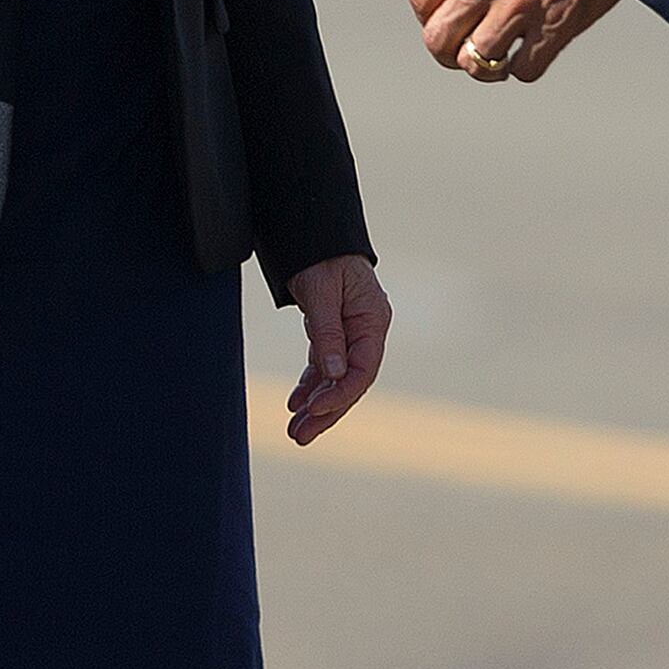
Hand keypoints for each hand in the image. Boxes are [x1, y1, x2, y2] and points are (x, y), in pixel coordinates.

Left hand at [280, 254, 389, 444]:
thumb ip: (328, 333)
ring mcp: (351, 334)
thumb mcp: (322, 292)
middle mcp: (366, 331)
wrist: (315, 233)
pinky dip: (311, 387)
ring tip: (295, 430)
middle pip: (351, 382)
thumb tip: (334, 373)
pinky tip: (295, 404)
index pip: (363, 368)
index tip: (314, 409)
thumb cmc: (322, 257)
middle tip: (300, 435)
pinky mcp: (333, 334)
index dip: (340, 393)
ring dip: (317, 406)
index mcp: (373, 320)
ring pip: (337, 379)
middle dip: (327, 411)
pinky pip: (324, 368)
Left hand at [406, 0, 628, 85]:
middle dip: (444, 49)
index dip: (426, 14)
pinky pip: (523, 69)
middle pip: (438, 38)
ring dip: (481, 64)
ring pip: (475, 61)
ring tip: (493, 56)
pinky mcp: (556, 27)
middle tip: (457, 48)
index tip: (440, 16)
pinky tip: (525, 53)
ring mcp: (521, 5)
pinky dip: (521, 68)